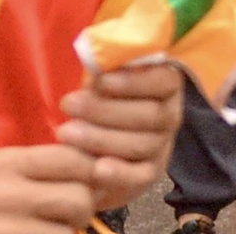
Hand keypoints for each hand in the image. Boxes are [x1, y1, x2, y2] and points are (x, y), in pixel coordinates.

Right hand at [0, 143, 98, 233]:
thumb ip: (34, 162)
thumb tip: (93, 164)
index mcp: (2, 164)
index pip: (70, 159)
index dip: (90, 168)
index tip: (90, 177)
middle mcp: (2, 195)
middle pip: (77, 197)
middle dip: (83, 206)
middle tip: (73, 210)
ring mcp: (0, 229)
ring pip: (65, 232)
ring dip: (66, 232)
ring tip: (50, 226)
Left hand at [56, 63, 183, 210]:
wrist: (98, 144)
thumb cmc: (103, 101)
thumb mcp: (106, 81)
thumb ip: (107, 71)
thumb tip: (96, 60)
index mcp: (166, 87)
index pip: (164, 82)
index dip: (135, 82)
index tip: (101, 81)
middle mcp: (170, 116)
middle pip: (150, 115)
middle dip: (106, 110)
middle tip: (69, 104)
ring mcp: (161, 147)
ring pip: (141, 144)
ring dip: (102, 138)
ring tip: (65, 132)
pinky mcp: (148, 174)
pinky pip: (139, 176)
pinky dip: (120, 173)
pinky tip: (97, 168)